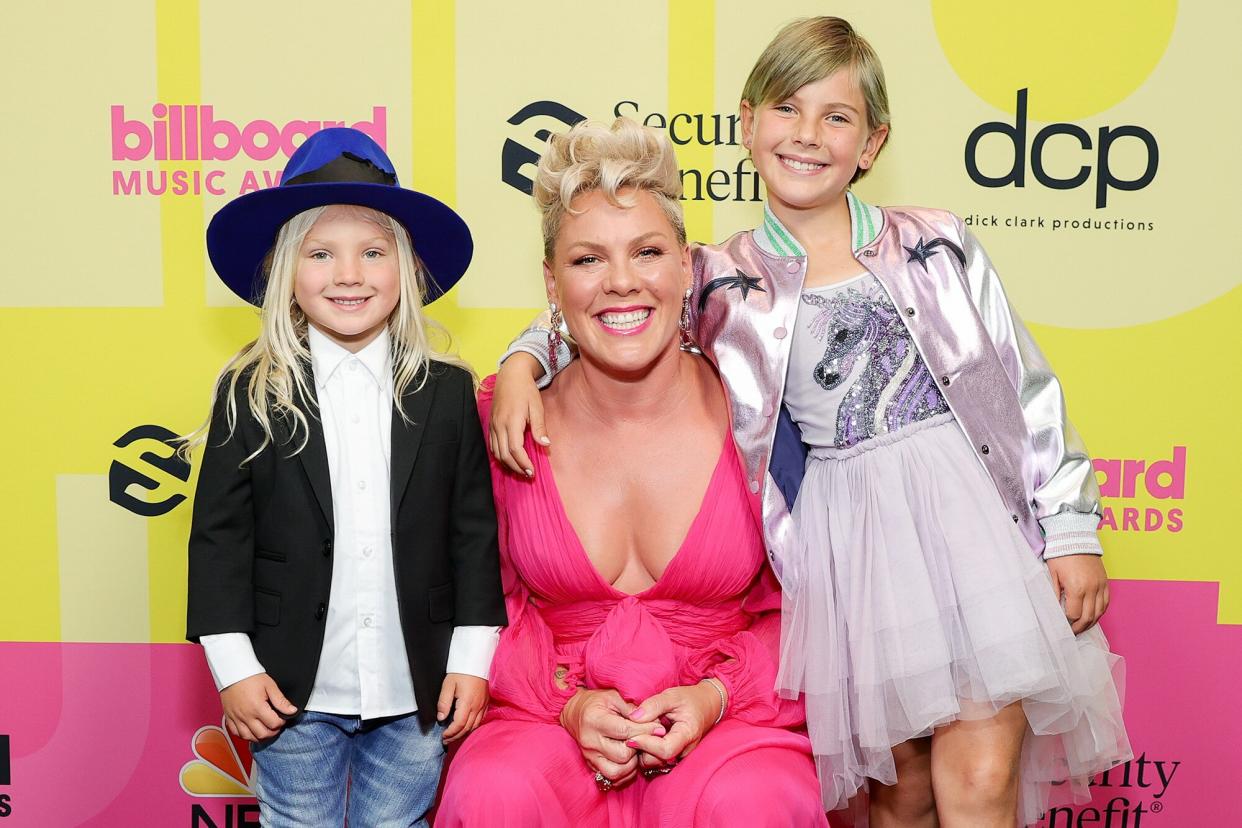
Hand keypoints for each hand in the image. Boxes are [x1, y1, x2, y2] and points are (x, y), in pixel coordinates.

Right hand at [220, 673, 297, 741]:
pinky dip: (245, 735)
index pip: (273, 724)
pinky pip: (236, 733)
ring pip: (248, 737)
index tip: (282, 717)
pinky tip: (251, 730)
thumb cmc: (251, 677)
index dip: (281, 722)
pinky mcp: (228, 718)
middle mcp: (246, 716)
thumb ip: (281, 701)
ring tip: (265, 729)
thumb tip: (292, 711)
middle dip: (272, 732)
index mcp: (257, 708)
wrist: (233, 672)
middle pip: (262, 734)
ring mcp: (236, 718)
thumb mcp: (270, 686)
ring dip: (259, 736)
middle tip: (276, 725)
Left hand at [438, 673, 489, 742]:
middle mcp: (477, 706)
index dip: (450, 733)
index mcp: (467, 703)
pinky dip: (473, 726)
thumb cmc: (461, 671)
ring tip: (454, 736)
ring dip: (464, 733)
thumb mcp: (448, 684)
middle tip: (446, 741)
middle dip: (456, 736)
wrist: (477, 660)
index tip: (442, 736)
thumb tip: (441, 718)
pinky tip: (466, 727)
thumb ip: (443, 702)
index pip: (459, 725)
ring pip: (475, 725)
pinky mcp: (486, 702)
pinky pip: (481, 719)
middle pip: (467, 728)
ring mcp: (483, 705)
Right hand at [489, 353, 549, 476]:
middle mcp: (499, 425)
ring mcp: (493, 425)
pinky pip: (493, 445)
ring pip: (496, 452)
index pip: (516, 449)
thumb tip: (545, 445)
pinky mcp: (490, 424)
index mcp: (511, 421)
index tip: (532, 471)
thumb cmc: (526, 390)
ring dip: (508, 464)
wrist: (510, 375)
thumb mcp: (537, 406)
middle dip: (516, 468)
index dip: (523, 463)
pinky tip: (510, 459)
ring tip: (520, 469)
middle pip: (504, 454)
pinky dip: (500, 456)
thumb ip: (539, 427)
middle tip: (528, 474)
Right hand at [559, 688, 664, 789]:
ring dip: (632, 764)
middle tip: (646, 739)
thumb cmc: (597, 702)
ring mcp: (589, 756)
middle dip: (639, 747)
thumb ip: (632, 709)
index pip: (625, 731)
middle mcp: (590, 741)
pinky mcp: (591, 765)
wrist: (574, 712)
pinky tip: (630, 760)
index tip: (659, 728)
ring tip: (637, 751)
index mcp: (595, 720)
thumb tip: (653, 722)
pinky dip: (624, 773)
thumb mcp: (614, 696)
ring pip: (616, 772)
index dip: (645, 730)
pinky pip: (611, 778)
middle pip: (622, 755)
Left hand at [626, 680, 724, 770]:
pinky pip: (655, 760)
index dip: (646, 744)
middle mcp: (684, 751)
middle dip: (642, 749)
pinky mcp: (672, 757)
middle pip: (657, 760)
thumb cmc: (690, 699)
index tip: (631, 736)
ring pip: (654, 763)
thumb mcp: (672, 695)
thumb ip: (653, 705)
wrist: (706, 706)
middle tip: (634, 732)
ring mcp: (679, 756)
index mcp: (688, 734)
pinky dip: (646, 752)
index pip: (665, 750)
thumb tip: (633, 717)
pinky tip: (644, 737)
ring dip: (642, 751)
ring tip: (641, 732)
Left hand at [1047, 554, 1109, 633]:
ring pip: (1100, 612)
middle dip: (1080, 627)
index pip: (1074, 614)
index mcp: (1077, 588)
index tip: (1063, 626)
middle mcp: (1092, 589)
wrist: (1075, 537)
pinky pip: (1106, 602)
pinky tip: (1093, 615)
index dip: (1068, 622)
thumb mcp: (1052, 575)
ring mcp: (1101, 585)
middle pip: (1088, 617)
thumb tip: (1056, 610)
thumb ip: (1055, 594)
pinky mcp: (1106, 582)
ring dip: (1091, 622)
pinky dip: (1100, 611)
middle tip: (1072, 632)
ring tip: (1082, 626)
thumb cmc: (1061, 554)